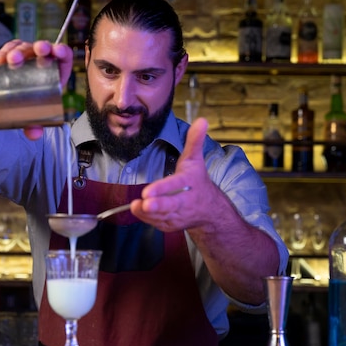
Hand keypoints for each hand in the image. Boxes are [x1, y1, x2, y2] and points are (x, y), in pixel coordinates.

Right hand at [0, 40, 73, 139]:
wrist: (10, 106)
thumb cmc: (29, 109)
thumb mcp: (33, 119)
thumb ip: (35, 126)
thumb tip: (34, 133)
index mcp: (55, 75)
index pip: (64, 58)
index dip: (63, 51)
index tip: (57, 51)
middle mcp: (42, 63)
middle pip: (43, 49)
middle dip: (38, 47)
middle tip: (35, 52)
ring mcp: (27, 58)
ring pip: (25, 47)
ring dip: (18, 50)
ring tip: (10, 60)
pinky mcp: (13, 55)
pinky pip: (10, 49)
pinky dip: (4, 51)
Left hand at [130, 117, 214, 231]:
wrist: (209, 210)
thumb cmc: (197, 181)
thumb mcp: (195, 160)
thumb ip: (194, 141)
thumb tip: (201, 120)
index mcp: (189, 182)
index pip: (175, 185)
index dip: (162, 188)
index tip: (148, 191)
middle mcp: (184, 201)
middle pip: (170, 205)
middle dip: (157, 205)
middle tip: (144, 203)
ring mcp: (178, 215)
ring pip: (161, 216)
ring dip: (148, 213)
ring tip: (135, 207)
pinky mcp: (171, 225)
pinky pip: (158, 223)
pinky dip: (148, 219)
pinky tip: (139, 211)